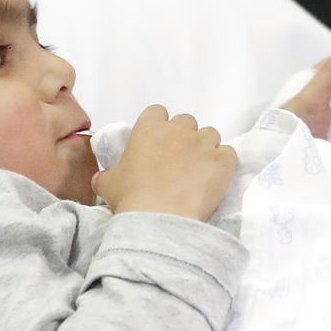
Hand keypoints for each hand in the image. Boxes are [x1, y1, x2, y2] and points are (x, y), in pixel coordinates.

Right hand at [94, 106, 232, 220]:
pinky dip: (223, 164)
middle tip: (178, 161)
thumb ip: (106, 174)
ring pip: (210, 134)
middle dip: (183, 137)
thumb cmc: (130, 198)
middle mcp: (179, 130)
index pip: (157, 112)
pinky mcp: (224, 159)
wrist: (160, 218)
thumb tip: (102, 177)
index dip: (158, 126)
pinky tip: (215, 179)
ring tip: (198, 171)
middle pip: (186, 122)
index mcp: (149, 129)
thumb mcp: (106, 184)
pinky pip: (228, 154)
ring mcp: (204, 143)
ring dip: (205, 148)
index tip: (157, 144)